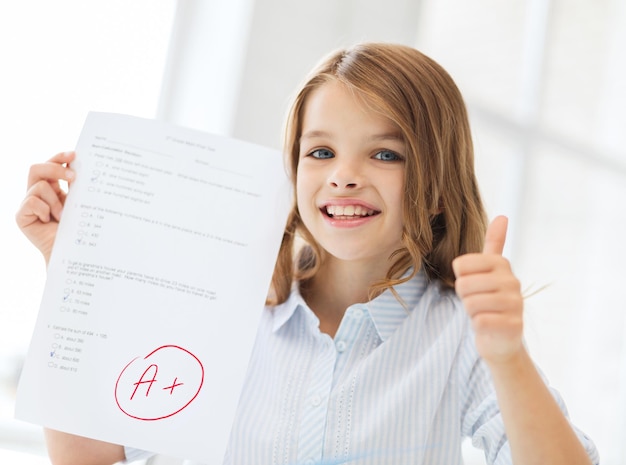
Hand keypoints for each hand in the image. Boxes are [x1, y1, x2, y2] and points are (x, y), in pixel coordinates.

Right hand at [15, 151, 75, 263]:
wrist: (71, 252)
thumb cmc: (79, 228)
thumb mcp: (79, 202)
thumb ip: (76, 185)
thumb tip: (81, 164)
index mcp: (52, 187)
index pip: (50, 164)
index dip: (59, 156)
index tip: (75, 154)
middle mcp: (37, 193)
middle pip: (37, 168)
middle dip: (55, 169)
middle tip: (73, 177)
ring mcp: (28, 204)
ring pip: (38, 186)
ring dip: (55, 200)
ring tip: (63, 216)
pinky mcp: (21, 216)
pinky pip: (32, 201)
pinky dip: (45, 209)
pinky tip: (50, 221)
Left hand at [452, 216, 523, 364]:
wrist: (501, 339)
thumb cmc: (489, 301)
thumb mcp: (489, 271)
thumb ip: (494, 244)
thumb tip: (503, 216)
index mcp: (501, 264)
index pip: (460, 265)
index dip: (460, 279)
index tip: (474, 285)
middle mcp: (512, 281)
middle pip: (463, 284)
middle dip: (465, 297)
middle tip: (478, 302)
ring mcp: (515, 304)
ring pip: (470, 303)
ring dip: (472, 312)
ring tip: (484, 313)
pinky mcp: (513, 325)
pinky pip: (480, 321)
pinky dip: (479, 326)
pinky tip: (490, 326)